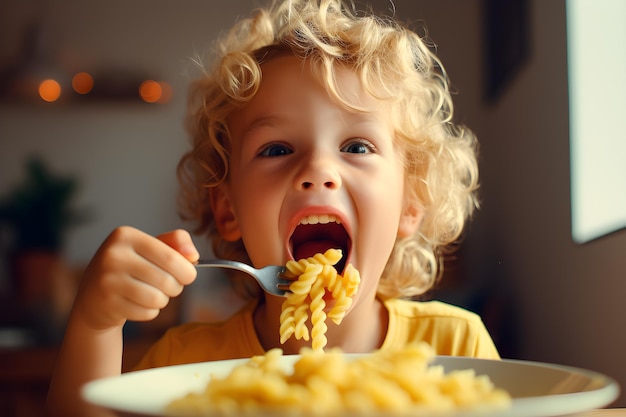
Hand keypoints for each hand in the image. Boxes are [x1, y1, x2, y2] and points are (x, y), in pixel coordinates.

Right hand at [72, 226, 198, 330]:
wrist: (93, 297)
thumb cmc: (130, 267)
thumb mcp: (150, 247)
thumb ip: (176, 243)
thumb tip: (193, 256)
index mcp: (126, 235)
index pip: (171, 257)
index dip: (187, 271)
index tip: (188, 276)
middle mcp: (113, 255)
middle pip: (167, 280)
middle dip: (176, 288)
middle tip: (170, 287)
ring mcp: (107, 280)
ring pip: (157, 299)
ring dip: (162, 301)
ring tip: (153, 294)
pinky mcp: (107, 304)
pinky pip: (146, 313)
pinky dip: (149, 312)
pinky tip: (137, 304)